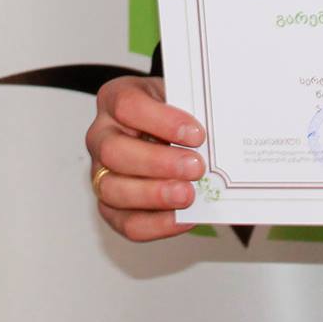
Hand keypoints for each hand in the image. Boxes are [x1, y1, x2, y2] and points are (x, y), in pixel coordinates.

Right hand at [85, 76, 205, 241]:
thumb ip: (194, 110)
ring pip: (112, 189)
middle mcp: (101, 135)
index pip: (127, 105)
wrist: (170, 135)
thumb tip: (221, 133)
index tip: (196, 134)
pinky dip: (156, 224)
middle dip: (157, 162)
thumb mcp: (182, 98)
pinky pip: (126, 222)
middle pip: (113, 150)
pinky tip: (183, 217)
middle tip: (195, 168)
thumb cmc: (173, 114)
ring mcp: (100, 172)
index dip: (162, 121)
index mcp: (115, 99)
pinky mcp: (110, 206)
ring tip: (188, 195)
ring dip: (154, 195)